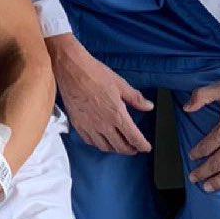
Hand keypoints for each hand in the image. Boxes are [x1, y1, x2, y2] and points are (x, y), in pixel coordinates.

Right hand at [47, 34, 153, 153]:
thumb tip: (148, 106)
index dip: (142, 145)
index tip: (146, 147)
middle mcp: (103, 124)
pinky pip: (89, 141)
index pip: (134, 137)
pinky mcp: (77, 124)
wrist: (71, 69)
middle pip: (120, 146)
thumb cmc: (94, 73)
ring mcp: (89, 126)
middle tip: (134, 148)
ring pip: (104, 147)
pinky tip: (100, 140)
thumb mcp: (120, 84)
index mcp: (117, 114)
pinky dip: (97, 144)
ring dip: (114, 149)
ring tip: (118, 146)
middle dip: (130, 149)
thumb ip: (135, 98)